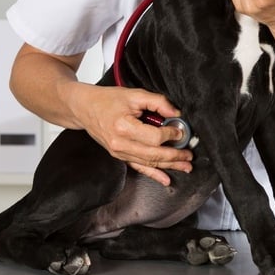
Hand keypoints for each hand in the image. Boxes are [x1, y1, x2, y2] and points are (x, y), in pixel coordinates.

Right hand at [72, 84, 192, 185]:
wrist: (85, 108)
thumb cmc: (107, 100)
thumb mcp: (134, 94)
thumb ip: (157, 102)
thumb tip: (176, 114)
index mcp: (123, 127)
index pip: (154, 137)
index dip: (171, 135)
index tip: (180, 130)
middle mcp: (120, 144)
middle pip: (153, 155)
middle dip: (175, 156)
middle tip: (189, 155)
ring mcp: (119, 153)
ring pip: (148, 163)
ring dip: (169, 166)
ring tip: (185, 166)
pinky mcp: (119, 156)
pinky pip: (139, 168)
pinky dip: (154, 175)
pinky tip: (166, 180)